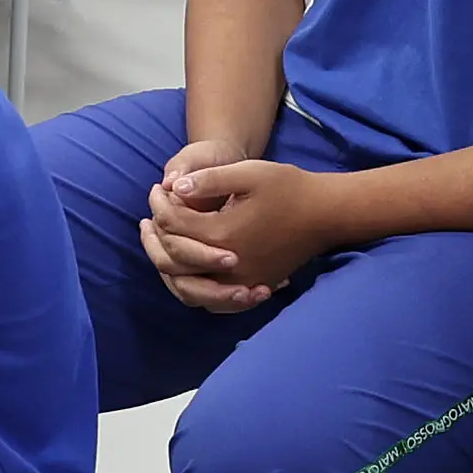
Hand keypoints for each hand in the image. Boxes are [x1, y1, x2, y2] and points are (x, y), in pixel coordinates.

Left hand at [149, 148, 347, 305]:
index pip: (174, 226)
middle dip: (154, 238)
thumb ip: (209, 179)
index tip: (156, 189)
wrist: (326, 214)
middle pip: (172, 261)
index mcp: (222, 235)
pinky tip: (183, 269)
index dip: (160, 206)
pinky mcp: (250, 287)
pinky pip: (209, 300)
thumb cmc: (289, 189)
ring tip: (158, 244)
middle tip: (146, 219)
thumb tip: (174, 188)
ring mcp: (239, 282)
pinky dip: (190, 286)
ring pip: (186, 288)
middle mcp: (227, 266)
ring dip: (167, 267)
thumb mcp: (249, 172)